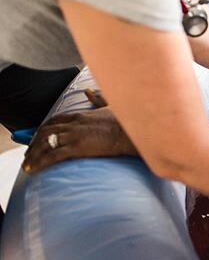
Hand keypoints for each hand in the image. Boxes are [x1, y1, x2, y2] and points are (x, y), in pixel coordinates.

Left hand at [22, 107, 136, 172]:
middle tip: (28, 153)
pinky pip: (52, 155)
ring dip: (33, 154)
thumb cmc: (124, 120)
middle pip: (46, 132)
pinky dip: (39, 162)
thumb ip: (97, 98)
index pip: (55, 120)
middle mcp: (73, 124)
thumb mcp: (109, 105)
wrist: (130, 130)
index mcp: (80, 115)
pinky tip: (32, 169)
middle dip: (34, 143)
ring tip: (27, 165)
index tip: (38, 137)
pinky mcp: (76, 147)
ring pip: (45, 144)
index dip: (43, 129)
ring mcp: (74, 135)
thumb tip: (88, 90)